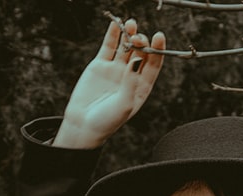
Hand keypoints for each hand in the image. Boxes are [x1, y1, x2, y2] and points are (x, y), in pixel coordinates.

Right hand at [54, 19, 165, 148]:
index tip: (159, 37)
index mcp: (141, 87)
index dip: (158, 51)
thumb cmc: (107, 121)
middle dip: (142, 42)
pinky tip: (116, 24)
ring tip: (131, 24)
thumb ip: (131, 82)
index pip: (153, 65)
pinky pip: (109, 46)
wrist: (83, 124)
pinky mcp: (100, 65)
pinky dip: (113, 34)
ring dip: (129, 34)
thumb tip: (137, 60)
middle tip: (137, 38)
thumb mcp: (124, 104)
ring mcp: (116, 69)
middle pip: (141, 53)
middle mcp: (131, 76)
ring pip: (126, 47)